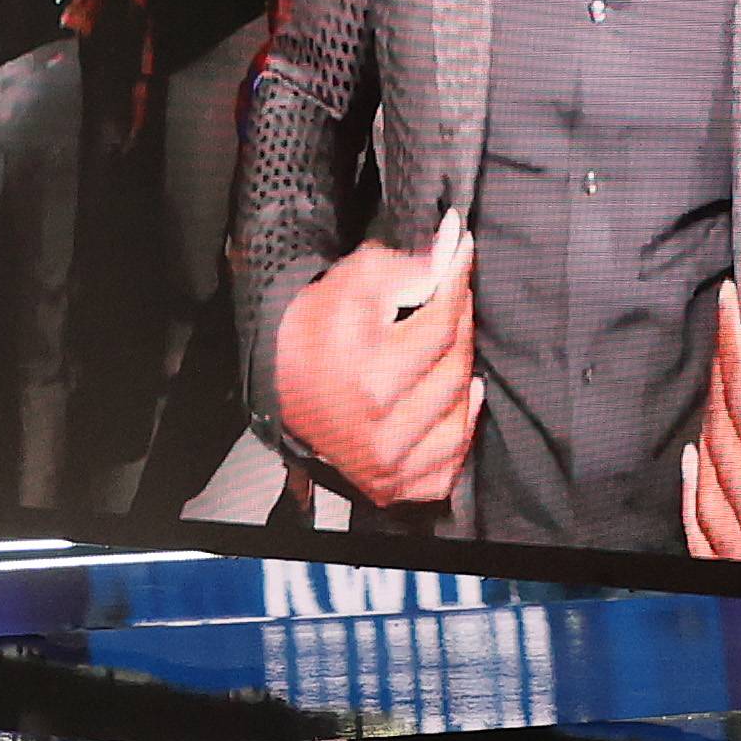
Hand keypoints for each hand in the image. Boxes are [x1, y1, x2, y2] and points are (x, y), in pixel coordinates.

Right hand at [272, 224, 477, 507]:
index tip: (462, 255)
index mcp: (369, 377)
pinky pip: (451, 461)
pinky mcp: (394, 486)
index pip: (442, 323)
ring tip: (445, 345)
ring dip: (460, 371)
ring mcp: (389, 464)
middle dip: (458, 322)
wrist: (279, 381)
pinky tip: (452, 401)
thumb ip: (406, 267)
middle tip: (449, 297)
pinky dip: (458, 428)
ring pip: (460, 411)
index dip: (456, 282)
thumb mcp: (351, 282)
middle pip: (455, 365)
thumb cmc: (311, 332)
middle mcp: (380, 430)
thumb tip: (452, 254)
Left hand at [683, 260, 740, 575]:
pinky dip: (692, 478)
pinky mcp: (735, 566)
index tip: (734, 299)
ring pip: (705, 464)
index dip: (737, 338)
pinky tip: (694, 454)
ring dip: (713, 415)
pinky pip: (697, 515)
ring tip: (733, 385)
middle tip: (737, 332)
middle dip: (725, 370)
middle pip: (721, 426)